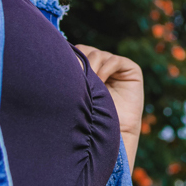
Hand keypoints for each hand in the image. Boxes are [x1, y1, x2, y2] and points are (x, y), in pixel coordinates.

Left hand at [74, 45, 143, 170]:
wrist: (111, 134)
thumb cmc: (89, 119)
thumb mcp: (76, 94)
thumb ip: (71, 76)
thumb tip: (55, 57)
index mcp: (87, 71)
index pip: (76, 55)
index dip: (70, 59)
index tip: (63, 71)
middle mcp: (101, 67)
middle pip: (85, 51)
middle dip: (80, 62)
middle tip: (76, 77)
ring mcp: (116, 68)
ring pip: (98, 54)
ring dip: (92, 67)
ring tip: (90, 84)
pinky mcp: (130, 70)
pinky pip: (114, 60)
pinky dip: (106, 68)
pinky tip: (100, 81)